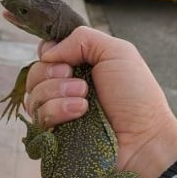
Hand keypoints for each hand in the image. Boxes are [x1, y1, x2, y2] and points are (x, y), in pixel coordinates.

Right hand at [25, 26, 176, 177]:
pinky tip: (80, 112)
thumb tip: (48, 52)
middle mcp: (66, 88)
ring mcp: (59, 113)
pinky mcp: (54, 136)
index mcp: (80, 66)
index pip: (46, 54)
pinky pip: (38, 118)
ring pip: (33, 95)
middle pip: (34, 73)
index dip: (49, 53)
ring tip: (85, 100)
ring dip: (58, 92)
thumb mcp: (117, 52)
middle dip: (53, 74)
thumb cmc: (137, 95)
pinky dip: (58, 110)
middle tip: (81, 83)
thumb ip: (81, 38)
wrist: (143, 139)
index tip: (66, 60)